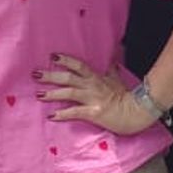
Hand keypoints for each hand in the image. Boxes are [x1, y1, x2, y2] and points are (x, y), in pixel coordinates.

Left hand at [35, 54, 155, 134]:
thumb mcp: (118, 80)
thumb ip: (112, 70)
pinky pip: (75, 112)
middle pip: (69, 77)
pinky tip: (51, 115)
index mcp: (97, 78)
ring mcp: (92, 99)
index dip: (65, 60)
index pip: (79, 65)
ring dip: (53, 93)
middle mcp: (92, 86)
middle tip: (36, 74)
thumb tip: (112, 60)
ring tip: (39, 94)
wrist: (137, 111)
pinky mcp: (93, 113)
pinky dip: (62, 113)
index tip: (52, 57)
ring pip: (69, 93)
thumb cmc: (127, 96)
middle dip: (51, 75)